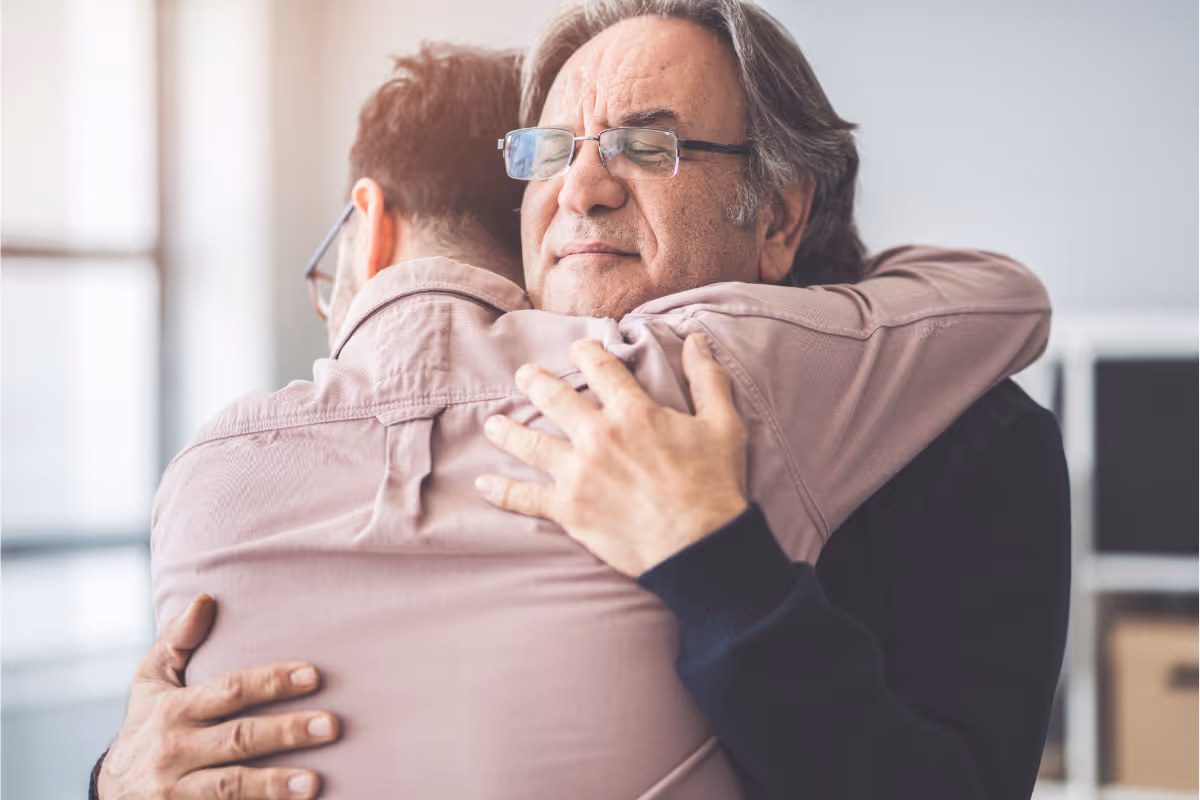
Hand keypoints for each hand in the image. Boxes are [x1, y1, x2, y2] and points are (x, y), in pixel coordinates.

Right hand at [98, 594, 339, 799]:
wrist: (110, 793)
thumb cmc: (145, 726)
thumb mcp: (150, 682)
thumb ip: (177, 640)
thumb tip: (205, 598)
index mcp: (173, 709)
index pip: (230, 690)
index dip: (272, 682)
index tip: (314, 674)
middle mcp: (174, 750)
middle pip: (238, 738)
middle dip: (286, 731)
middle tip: (332, 725)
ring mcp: (176, 792)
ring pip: (230, 787)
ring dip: (274, 785)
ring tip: (314, 783)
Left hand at [477, 333, 748, 576]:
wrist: (700, 546)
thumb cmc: (714, 485)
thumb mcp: (723, 424)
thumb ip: (708, 379)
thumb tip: (697, 340)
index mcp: (633, 411)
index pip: (600, 367)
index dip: (587, 352)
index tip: (578, 348)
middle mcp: (598, 435)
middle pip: (553, 397)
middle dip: (535, 381)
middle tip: (524, 375)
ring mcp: (579, 473)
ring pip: (529, 443)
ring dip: (507, 430)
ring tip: (493, 424)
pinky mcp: (569, 509)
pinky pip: (525, 497)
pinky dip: (501, 491)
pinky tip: (483, 483)